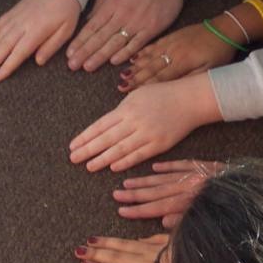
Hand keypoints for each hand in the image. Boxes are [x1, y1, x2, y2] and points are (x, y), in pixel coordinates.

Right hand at [0, 0, 80, 80]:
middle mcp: (22, 24)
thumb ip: (51, 47)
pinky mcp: (12, 11)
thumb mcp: (66, 31)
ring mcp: (15, 17)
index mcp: (36, 31)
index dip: (6, 66)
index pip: (18, 53)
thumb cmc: (66, 10)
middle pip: (3, 46)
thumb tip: (38, 62)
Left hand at [66, 0, 182, 72]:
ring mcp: (136, 23)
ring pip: (115, 42)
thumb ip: (101, 4)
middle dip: (85, 52)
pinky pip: (136, 43)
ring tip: (88, 67)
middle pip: (100, 37)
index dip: (80, 41)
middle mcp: (121, 15)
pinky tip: (113, 62)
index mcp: (111, 4)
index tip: (70, 53)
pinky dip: (125, 53)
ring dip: (100, 56)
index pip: (92, 26)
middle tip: (73, 65)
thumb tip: (88, 20)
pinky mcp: (150, 29)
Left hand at [69, 72, 221, 172]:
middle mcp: (135, 121)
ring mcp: (147, 134)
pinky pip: (139, 155)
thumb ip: (122, 110)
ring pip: (120, 149)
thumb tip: (107, 125)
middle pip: (106, 139)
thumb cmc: (163, 95)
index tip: (73, 146)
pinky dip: (125, 161)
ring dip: (103, 159)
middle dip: (88, 150)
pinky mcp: (159, 144)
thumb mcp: (138, 95)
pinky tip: (113, 167)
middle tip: (73, 159)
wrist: (190, 100)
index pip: (100, 125)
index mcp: (127, 108)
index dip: (85, 137)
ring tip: (89, 166)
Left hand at [75, 235, 167, 262]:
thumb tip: (138, 240)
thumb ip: (156, 240)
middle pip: (115, 257)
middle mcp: (144, 261)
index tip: (90, 240)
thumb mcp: (173, 242)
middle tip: (78, 251)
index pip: (122, 244)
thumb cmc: (189, 257)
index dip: (105, 242)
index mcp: (150, 249)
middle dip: (95, 253)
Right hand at [113, 160, 224, 226]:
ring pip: (164, 177)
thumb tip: (164, 221)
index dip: (139, 210)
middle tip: (116, 196)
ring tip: (126, 183)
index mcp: (191, 203)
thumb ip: (187, 220)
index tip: (122, 211)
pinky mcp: (203, 166)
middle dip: (135, 195)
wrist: (255, 186)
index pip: (159, 207)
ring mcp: (195, 175)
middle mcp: (189, 187)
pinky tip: (153, 167)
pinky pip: (181, 165)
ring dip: (144, 181)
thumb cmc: (234, 208)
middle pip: (157, 192)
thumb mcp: (212, 220)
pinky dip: (167, 166)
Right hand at [121, 22, 236, 92]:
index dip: (143, 86)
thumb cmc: (219, 53)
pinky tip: (133, 56)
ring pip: (149, 56)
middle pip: (150, 68)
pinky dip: (142, 52)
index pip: (159, 77)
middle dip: (135, 78)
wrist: (224, 29)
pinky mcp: (172, 36)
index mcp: (183, 62)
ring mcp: (171, 43)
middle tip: (121, 86)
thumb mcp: (209, 70)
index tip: (130, 93)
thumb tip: (173, 90)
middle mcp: (173, 52)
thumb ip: (190, 79)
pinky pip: (154, 45)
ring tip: (123, 74)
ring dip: (135, 66)